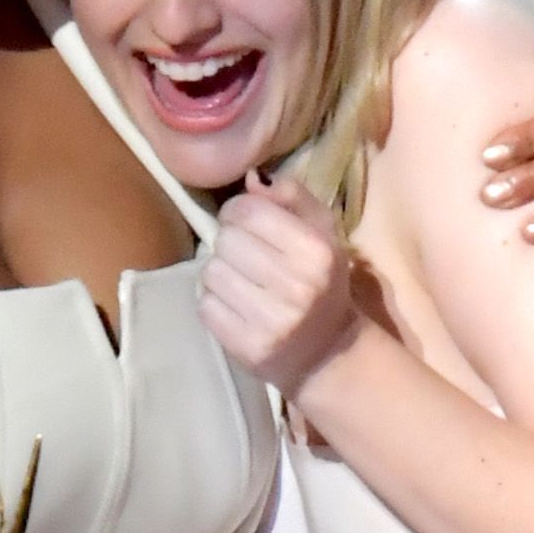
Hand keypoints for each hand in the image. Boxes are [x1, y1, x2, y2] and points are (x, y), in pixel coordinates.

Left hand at [198, 175, 361, 390]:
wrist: (328, 353)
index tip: (245, 224)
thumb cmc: (321, 283)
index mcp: (317, 251)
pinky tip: (235, 307)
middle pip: (226, 240)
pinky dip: (214, 303)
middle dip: (230, 244)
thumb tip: (251, 178)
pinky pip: (205, 307)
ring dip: (220, 274)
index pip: (248, 210)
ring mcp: (271, 320)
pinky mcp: (248, 347)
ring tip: (241, 283)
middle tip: (245, 257)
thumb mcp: (323, 234)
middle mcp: (297, 285)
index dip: (238, 211)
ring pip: (211, 272)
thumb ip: (292, 198)